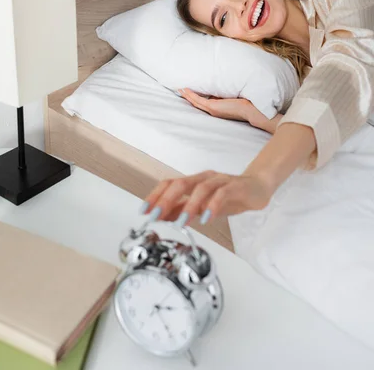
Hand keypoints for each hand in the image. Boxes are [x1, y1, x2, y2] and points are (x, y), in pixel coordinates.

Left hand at [141, 124, 316, 224]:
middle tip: (155, 216)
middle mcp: (204, 178)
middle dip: (166, 200)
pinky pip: (222, 193)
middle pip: (181, 183)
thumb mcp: (202, 207)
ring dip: (189, 206)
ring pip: (201, 188)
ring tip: (181, 222)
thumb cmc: (229, 197)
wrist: (258, 187)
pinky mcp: (235, 186)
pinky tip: (207, 218)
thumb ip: (183, 210)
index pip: (170, 184)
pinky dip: (213, 205)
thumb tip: (162, 217)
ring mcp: (220, 181)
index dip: (155, 196)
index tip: (143, 211)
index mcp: (194, 182)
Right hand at [179, 89, 281, 133]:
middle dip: (188, 97)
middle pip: (197, 104)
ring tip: (180, 89)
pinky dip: (190, 95)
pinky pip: (198, 100)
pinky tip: (185, 90)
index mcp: (218, 110)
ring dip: (187, 95)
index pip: (204, 104)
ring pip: (195, 102)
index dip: (196, 98)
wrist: (251, 110)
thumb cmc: (245, 103)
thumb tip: (223, 87)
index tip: (189, 92)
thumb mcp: (234, 98)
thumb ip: (227, 95)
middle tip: (180, 90)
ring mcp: (212, 110)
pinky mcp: (212, 107)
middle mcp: (213, 111)